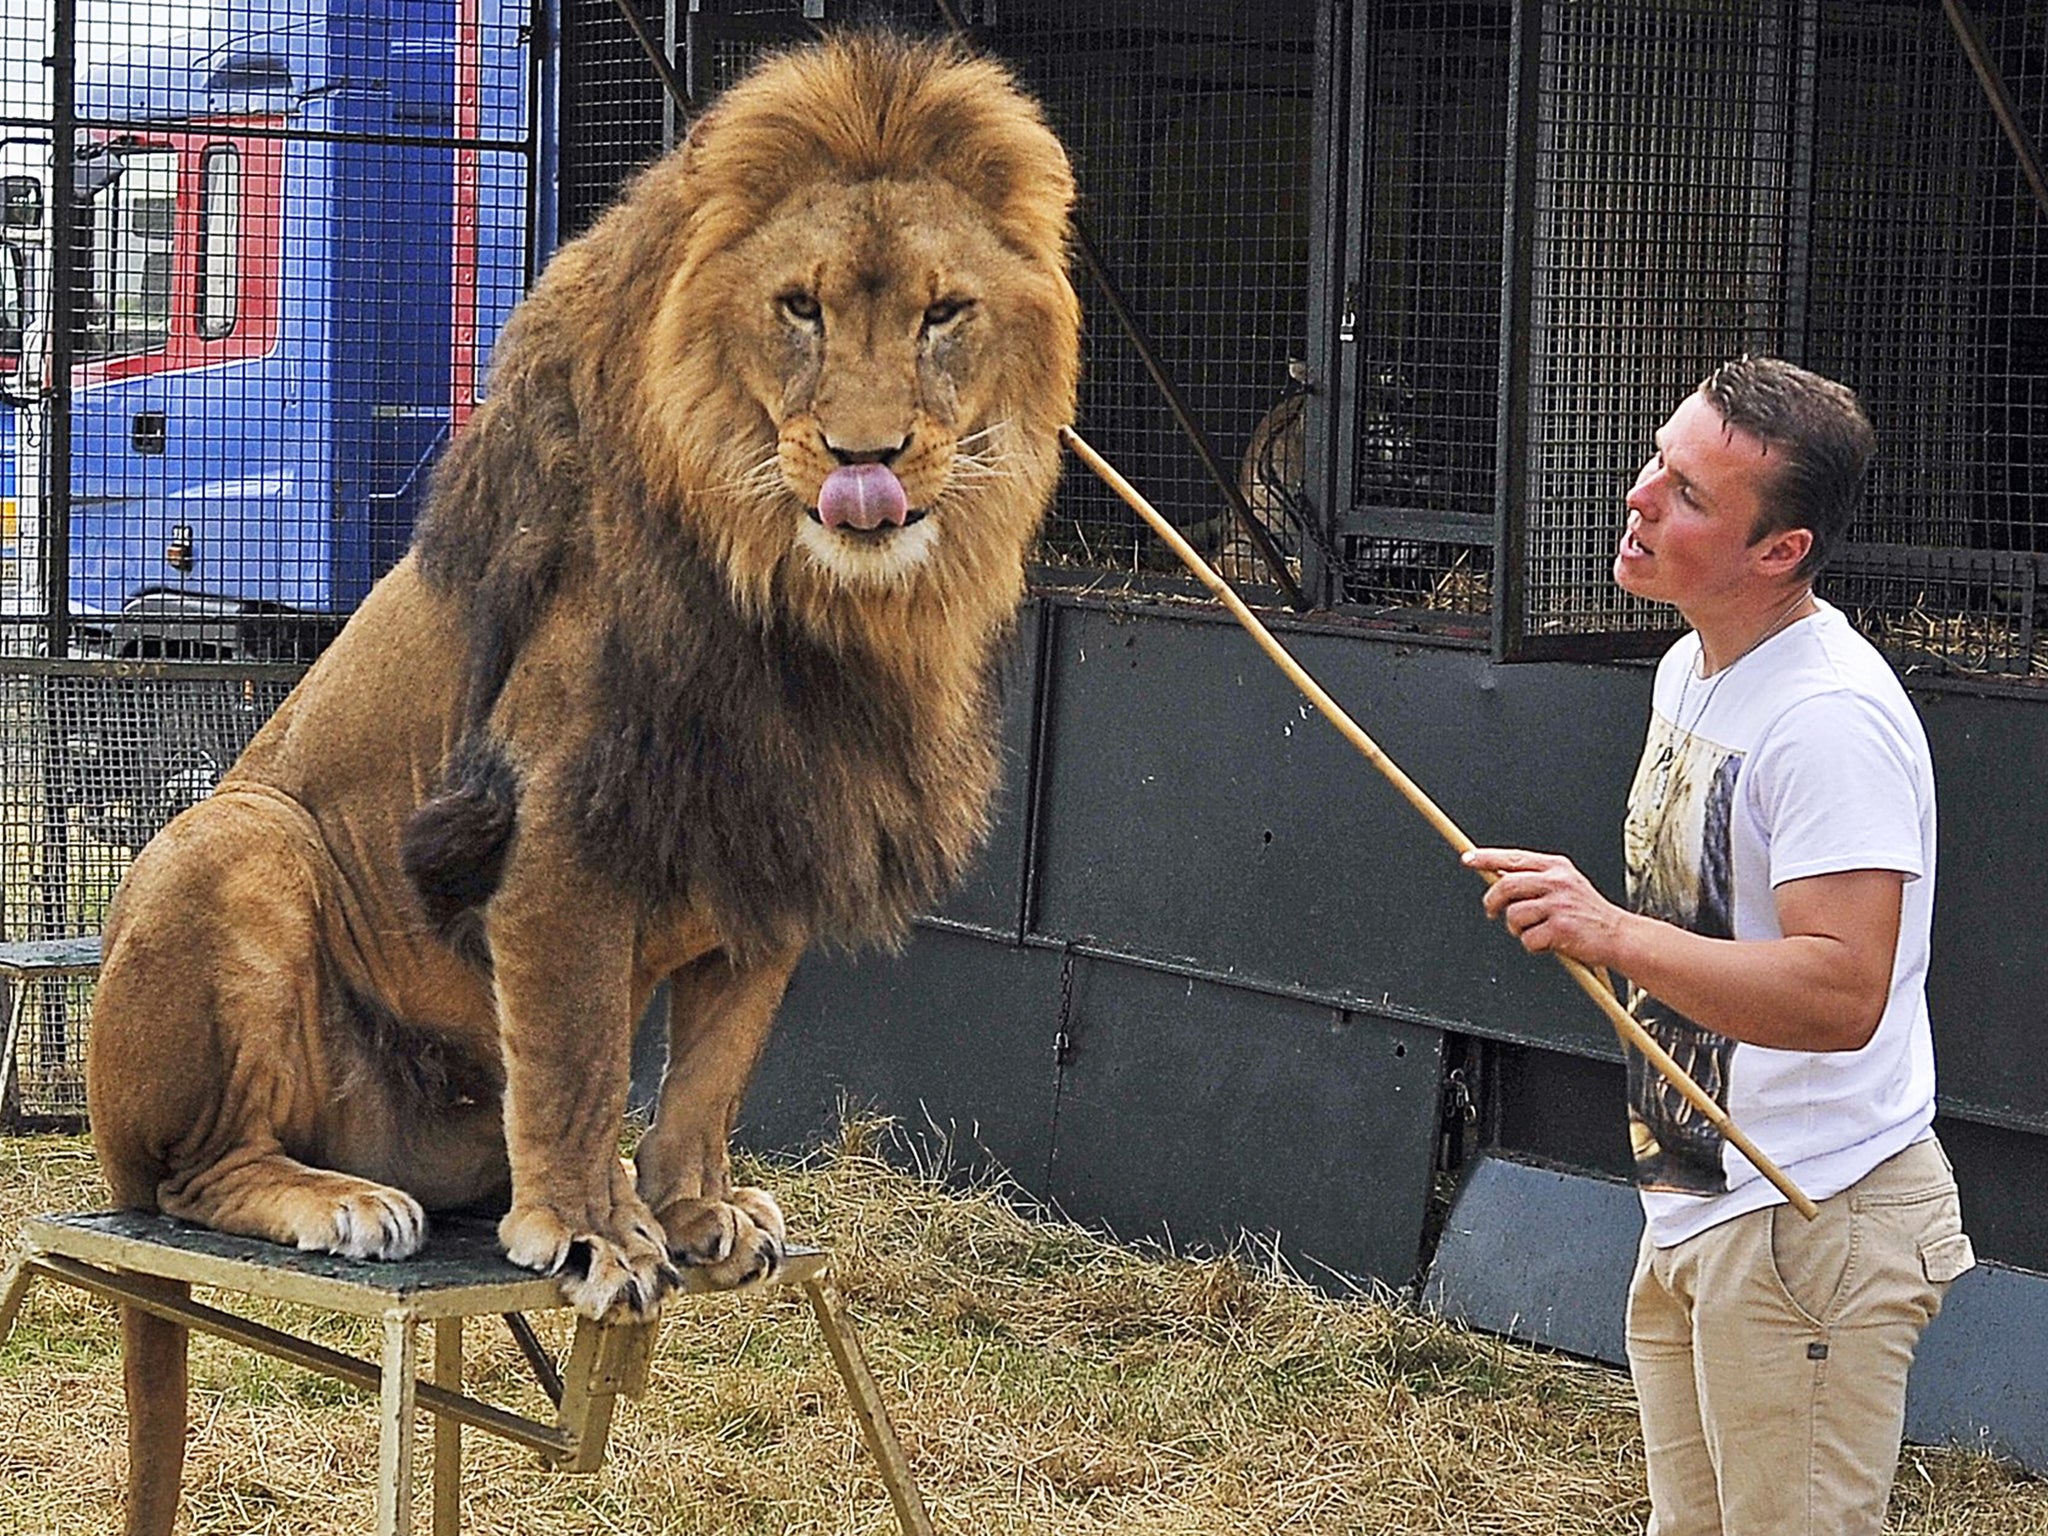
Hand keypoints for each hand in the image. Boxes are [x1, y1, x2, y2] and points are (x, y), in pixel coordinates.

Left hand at [1463, 846, 1627, 967]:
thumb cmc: (1587, 913)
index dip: (1487, 858)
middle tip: (1491, 912)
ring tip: (1536, 931)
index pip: (1514, 858)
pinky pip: (1528, 939)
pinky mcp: (1561, 928)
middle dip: (1491, 901)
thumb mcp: (1564, 884)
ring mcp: (1559, 905)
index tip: (1468, 859)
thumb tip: (1497, 875)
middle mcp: (1557, 881)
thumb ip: (1534, 878)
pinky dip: (1533, 946)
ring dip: (1517, 929)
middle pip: (1506, 885)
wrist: (1619, 936)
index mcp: (1556, 867)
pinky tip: (1550, 943)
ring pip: (1513, 916)